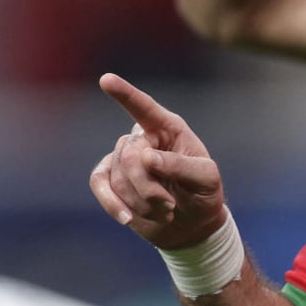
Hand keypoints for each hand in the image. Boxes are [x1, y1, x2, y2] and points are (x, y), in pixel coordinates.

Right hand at [91, 74, 227, 249]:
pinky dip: (113, 204)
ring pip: (118, 176)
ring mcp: (124, 158)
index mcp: (168, 128)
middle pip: (130, 156)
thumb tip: (146, 157)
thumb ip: (180, 165)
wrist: (191, 225)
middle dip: (149, 188)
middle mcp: (143, 138)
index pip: (144, 108)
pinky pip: (99, 184)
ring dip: (142, 203)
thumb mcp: (205, 179)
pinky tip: (127, 219)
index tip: (106, 80)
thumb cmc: (203, 194)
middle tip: (170, 206)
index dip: (125, 94)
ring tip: (165, 211)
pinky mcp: (111, 179)